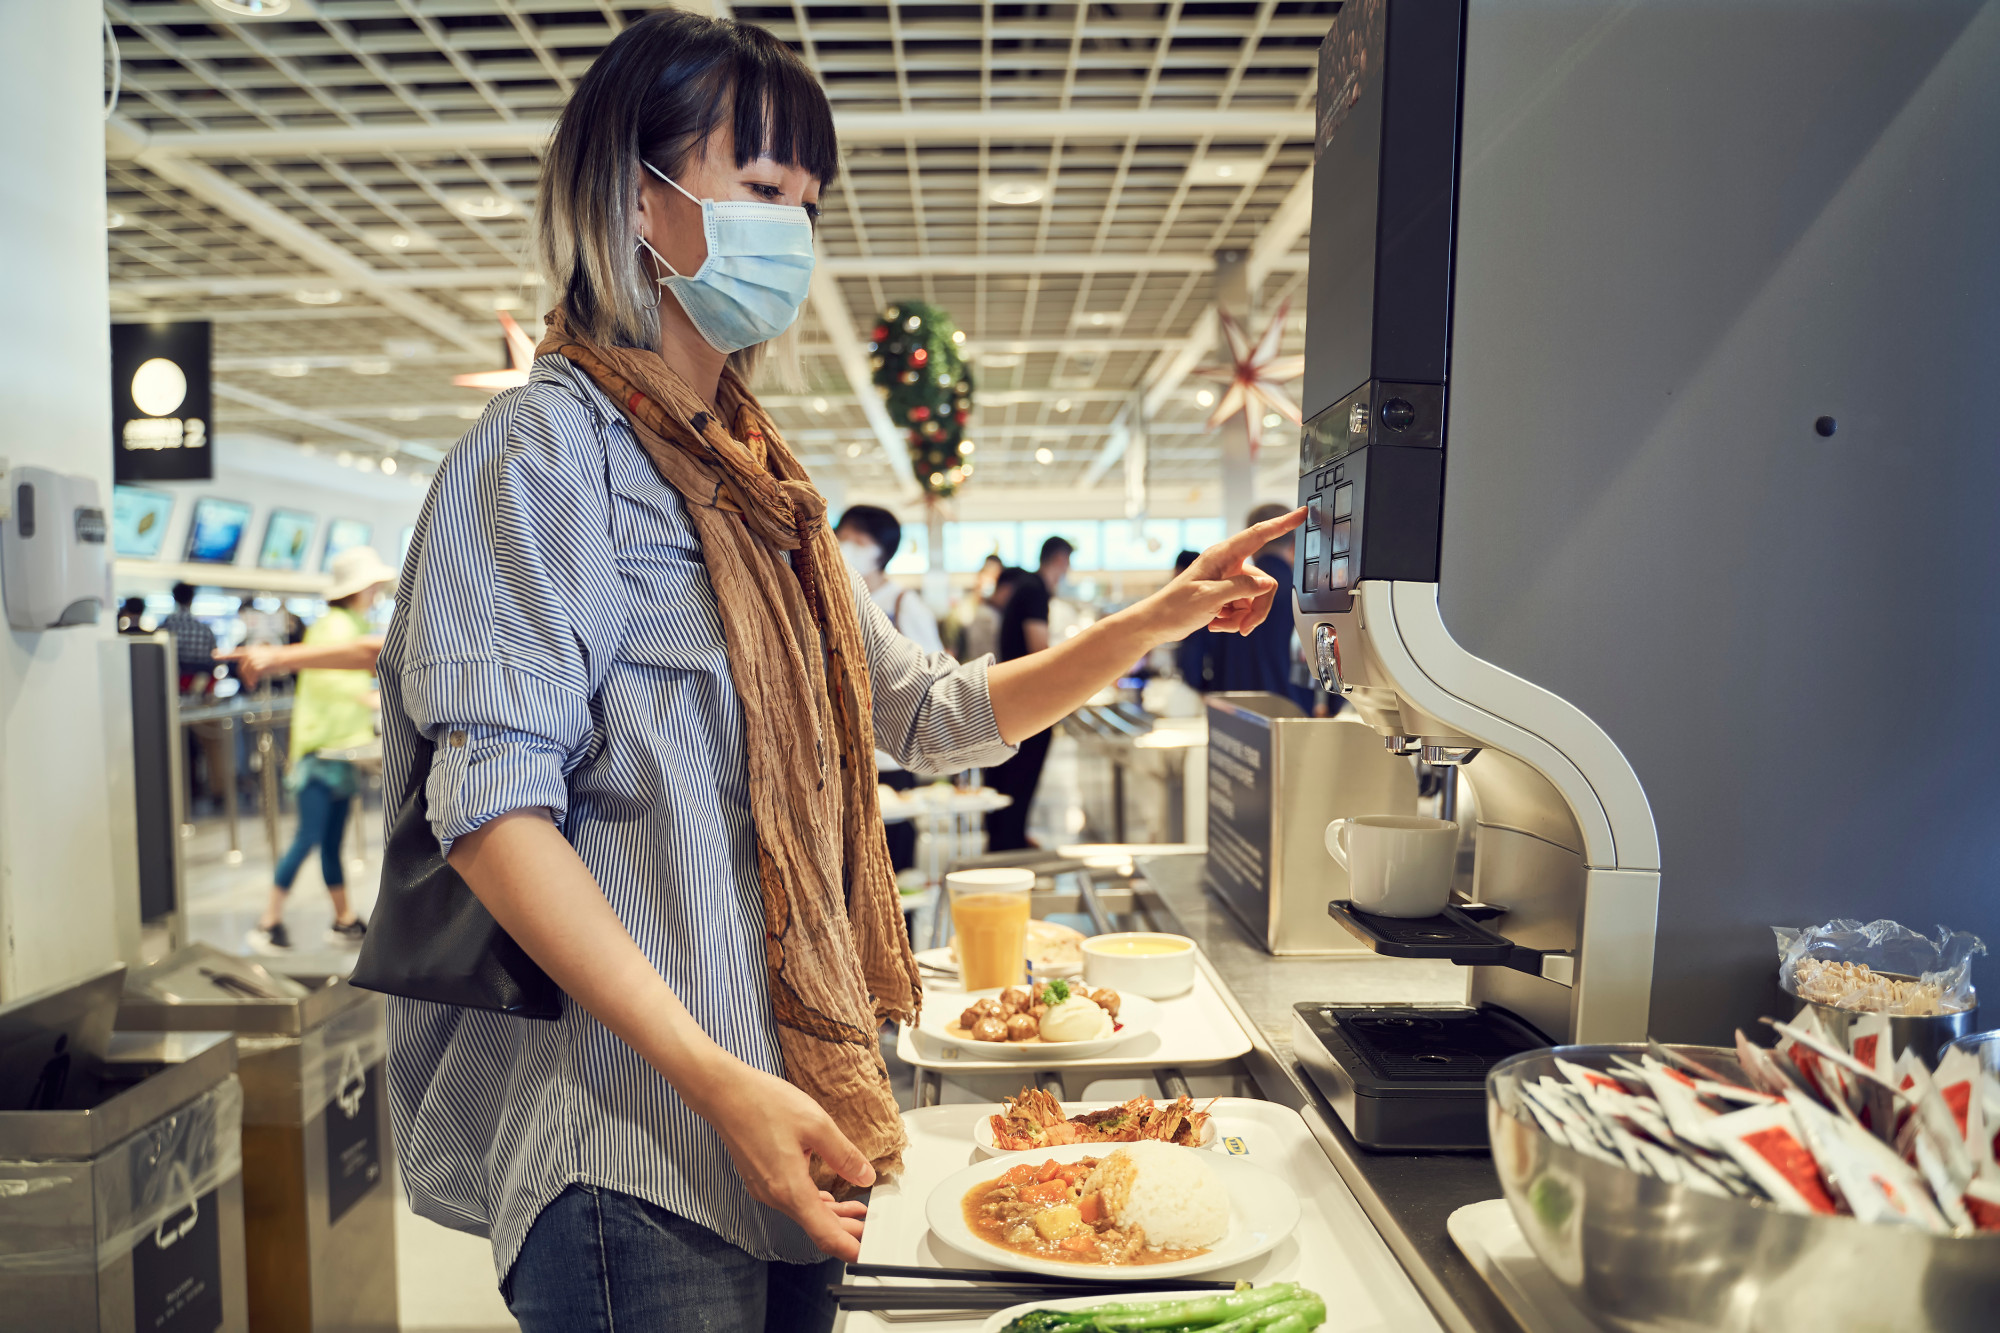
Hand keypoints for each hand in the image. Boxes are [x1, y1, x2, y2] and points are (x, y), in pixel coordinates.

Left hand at [216, 644, 279, 686]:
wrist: (286, 657)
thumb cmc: (278, 658)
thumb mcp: (265, 657)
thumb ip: (254, 661)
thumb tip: (249, 674)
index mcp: (251, 650)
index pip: (235, 653)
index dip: (224, 654)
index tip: (214, 655)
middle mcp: (250, 654)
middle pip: (241, 668)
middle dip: (244, 676)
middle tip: (249, 683)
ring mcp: (253, 659)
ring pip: (245, 673)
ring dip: (247, 680)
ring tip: (251, 686)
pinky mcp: (257, 665)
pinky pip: (251, 676)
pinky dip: (251, 682)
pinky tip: (252, 685)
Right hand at [681, 1056, 874, 1260]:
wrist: (725, 1093)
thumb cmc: (765, 1104)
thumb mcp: (816, 1124)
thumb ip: (843, 1155)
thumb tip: (865, 1176)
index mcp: (790, 1189)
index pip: (824, 1234)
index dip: (848, 1247)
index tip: (867, 1252)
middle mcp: (775, 1196)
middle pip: (815, 1226)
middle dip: (846, 1231)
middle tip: (872, 1229)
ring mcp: (765, 1190)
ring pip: (804, 1213)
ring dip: (831, 1216)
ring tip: (858, 1212)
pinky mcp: (760, 1180)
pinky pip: (792, 1201)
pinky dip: (814, 1203)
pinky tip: (827, 1197)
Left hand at [1139, 506, 1305, 640]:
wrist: (1158, 624)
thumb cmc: (1175, 607)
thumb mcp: (1209, 597)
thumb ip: (1241, 589)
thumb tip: (1266, 584)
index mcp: (1223, 555)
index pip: (1259, 535)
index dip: (1282, 524)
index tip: (1302, 512)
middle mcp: (1228, 564)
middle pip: (1264, 583)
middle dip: (1256, 609)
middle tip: (1243, 627)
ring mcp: (1228, 580)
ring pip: (1255, 599)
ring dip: (1241, 618)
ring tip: (1220, 624)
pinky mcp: (1227, 595)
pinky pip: (1245, 609)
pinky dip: (1234, 621)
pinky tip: (1216, 624)